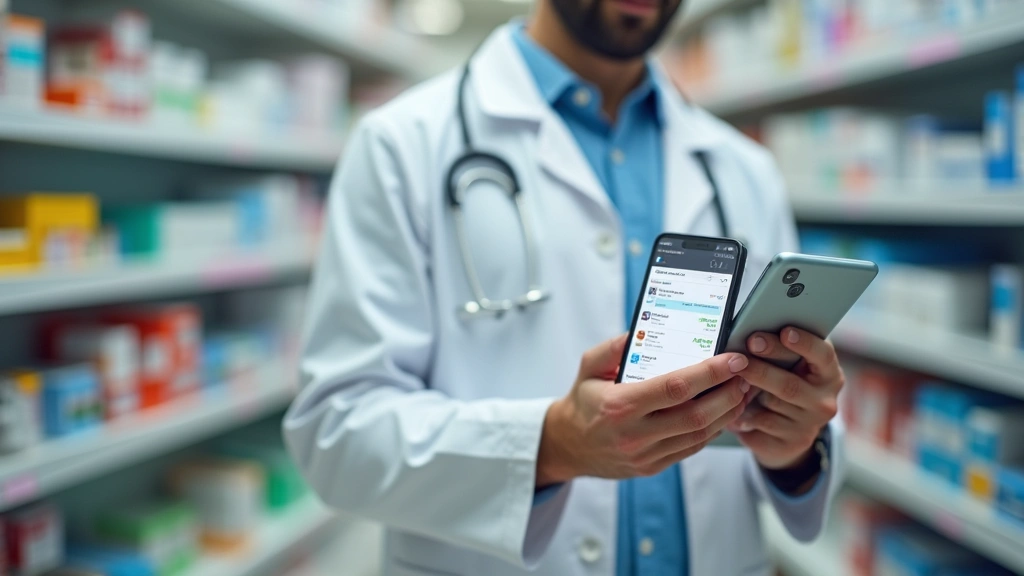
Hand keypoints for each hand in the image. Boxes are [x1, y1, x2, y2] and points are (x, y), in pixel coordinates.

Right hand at [536, 334, 749, 486]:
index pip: (675, 388)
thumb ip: (615, 346)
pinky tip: (722, 410)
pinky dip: (713, 428)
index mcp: (619, 405)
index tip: (733, 359)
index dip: (710, 373)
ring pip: (699, 435)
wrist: (568, 445)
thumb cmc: (582, 401)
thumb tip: (646, 330)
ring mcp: (645, 455)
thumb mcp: (588, 366)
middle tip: (745, 374)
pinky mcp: (653, 466)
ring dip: (727, 412)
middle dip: (728, 393)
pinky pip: (692, 448)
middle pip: (695, 415)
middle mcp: (634, 434)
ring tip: (741, 390)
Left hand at [730, 327, 841, 470]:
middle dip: (761, 368)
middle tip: (740, 357)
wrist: (789, 431)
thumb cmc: (785, 382)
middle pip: (790, 384)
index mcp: (829, 373)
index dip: (804, 343)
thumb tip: (750, 335)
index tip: (785, 332)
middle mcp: (825, 400)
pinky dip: (743, 413)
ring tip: (729, 381)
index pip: (822, 355)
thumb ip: (780, 352)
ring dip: (747, 392)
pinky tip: (732, 407)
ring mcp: (810, 424)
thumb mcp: (790, 366)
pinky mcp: (793, 442)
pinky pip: (762, 424)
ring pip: (772, 404)